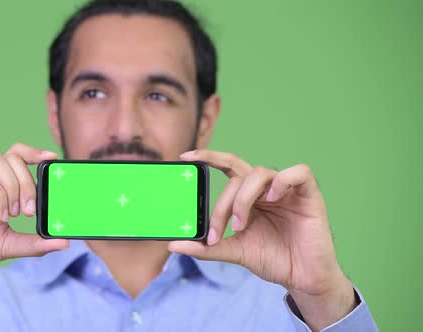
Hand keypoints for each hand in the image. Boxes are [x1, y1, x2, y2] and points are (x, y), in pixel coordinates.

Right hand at [0, 143, 67, 328]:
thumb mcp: (10, 245)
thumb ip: (35, 242)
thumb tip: (63, 242)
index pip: (15, 156)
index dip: (33, 152)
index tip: (52, 158)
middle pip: (10, 156)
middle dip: (27, 180)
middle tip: (30, 210)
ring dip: (13, 185)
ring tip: (14, 213)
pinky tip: (0, 216)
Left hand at [169, 150, 355, 329]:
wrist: (302, 278)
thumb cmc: (272, 260)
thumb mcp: (234, 251)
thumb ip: (207, 247)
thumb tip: (173, 246)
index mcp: (249, 196)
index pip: (227, 167)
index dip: (208, 156)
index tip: (185, 157)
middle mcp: (266, 188)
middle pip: (238, 175)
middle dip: (222, 202)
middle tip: (217, 230)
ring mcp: (287, 190)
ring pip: (260, 173)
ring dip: (243, 199)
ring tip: (241, 225)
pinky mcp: (309, 195)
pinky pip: (298, 172)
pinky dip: (282, 180)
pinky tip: (273, 197)